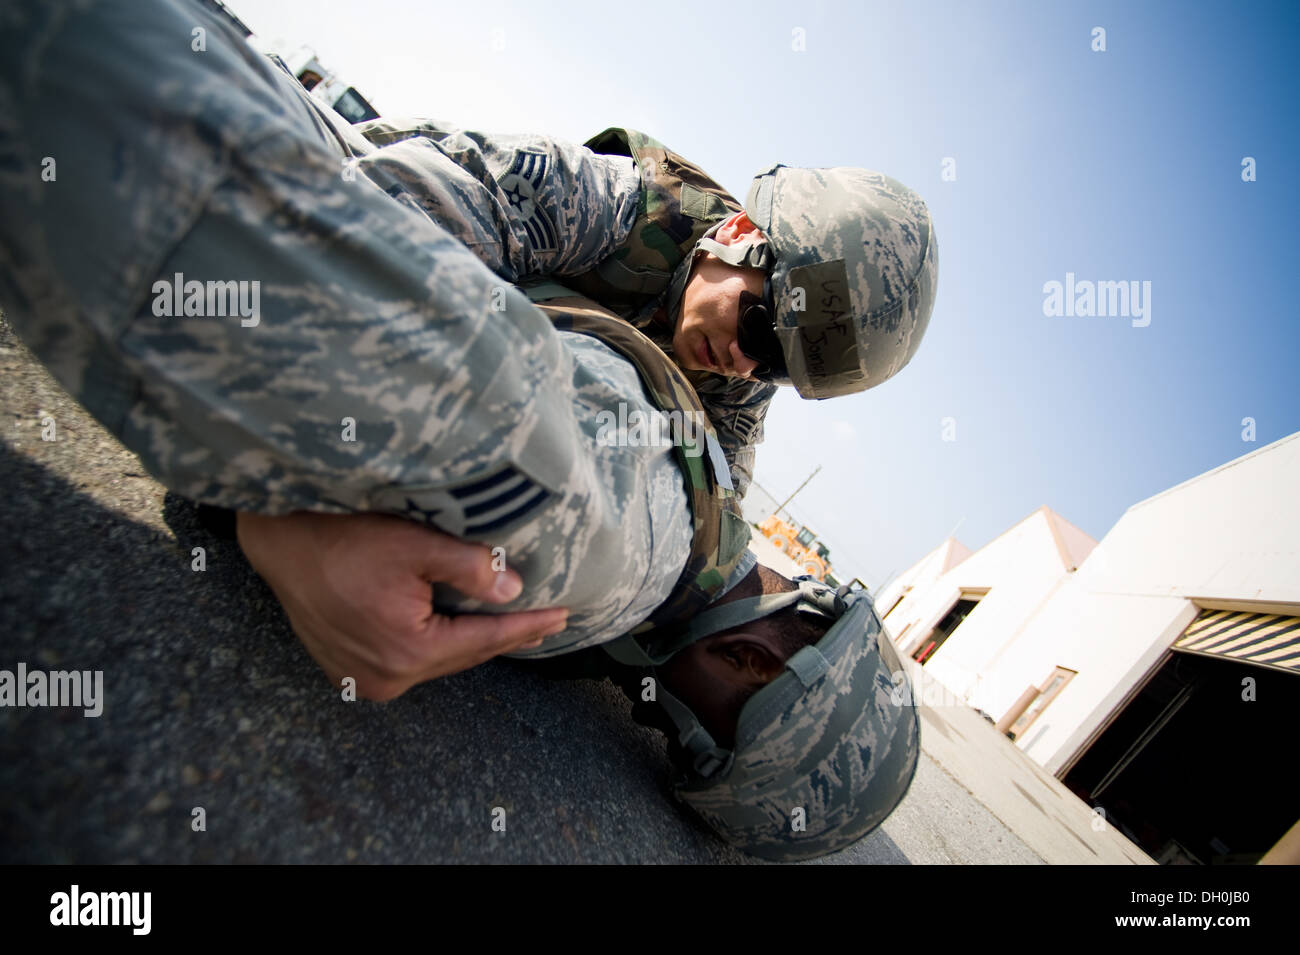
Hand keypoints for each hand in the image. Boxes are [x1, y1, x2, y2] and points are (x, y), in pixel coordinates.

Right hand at [235, 510, 567, 700]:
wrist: (281, 542)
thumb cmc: (343, 537)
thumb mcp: (416, 545)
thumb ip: (471, 570)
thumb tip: (513, 592)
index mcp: (406, 652)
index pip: (484, 641)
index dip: (526, 627)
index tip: (562, 617)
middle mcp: (386, 677)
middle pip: (461, 656)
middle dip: (503, 636)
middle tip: (545, 621)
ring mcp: (363, 679)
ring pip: (435, 660)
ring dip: (468, 641)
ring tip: (508, 624)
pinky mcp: (347, 670)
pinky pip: (408, 661)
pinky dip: (434, 644)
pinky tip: (454, 628)